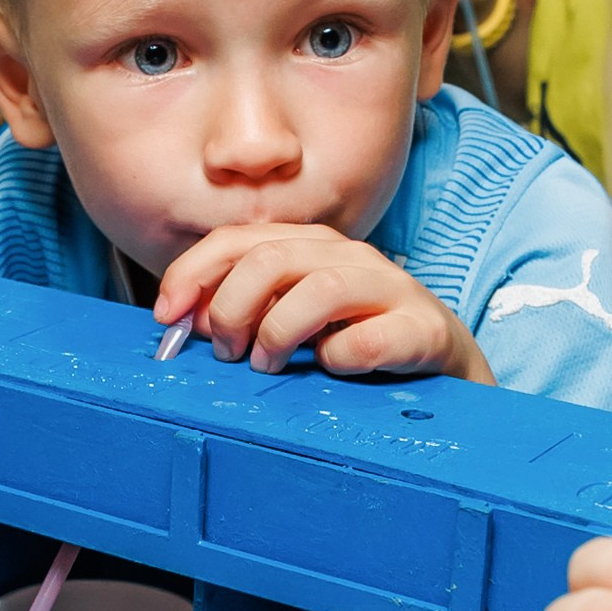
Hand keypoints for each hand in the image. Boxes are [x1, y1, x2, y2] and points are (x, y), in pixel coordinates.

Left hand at [156, 221, 492, 383]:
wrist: (444, 369)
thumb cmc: (357, 342)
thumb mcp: (293, 320)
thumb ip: (244, 311)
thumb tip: (183, 320)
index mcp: (310, 247)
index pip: (237, 240)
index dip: (192, 273)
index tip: (167, 316)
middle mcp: (348, 256)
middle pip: (270, 260)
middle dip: (232, 309)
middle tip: (227, 352)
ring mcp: (389, 288)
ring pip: (318, 289)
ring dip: (277, 332)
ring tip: (267, 364)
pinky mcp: (423, 328)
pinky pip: (367, 341)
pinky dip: (337, 359)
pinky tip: (330, 370)